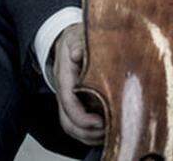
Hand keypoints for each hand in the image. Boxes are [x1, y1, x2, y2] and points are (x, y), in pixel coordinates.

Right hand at [51, 23, 103, 144]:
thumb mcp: (77, 36)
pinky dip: (89, 133)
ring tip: (108, 135)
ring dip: (88, 135)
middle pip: (68, 120)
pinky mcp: (76, 102)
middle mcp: (64, 91)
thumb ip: (78, 44)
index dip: (81, 116)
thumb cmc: (76, 38)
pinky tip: (105, 134)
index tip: (99, 122)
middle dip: (86, 131)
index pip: (68, 101)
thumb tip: (77, 53)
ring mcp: (69, 98)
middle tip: (108, 132)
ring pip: (71, 125)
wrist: (68, 39)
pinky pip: (77, 123)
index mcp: (65, 76)